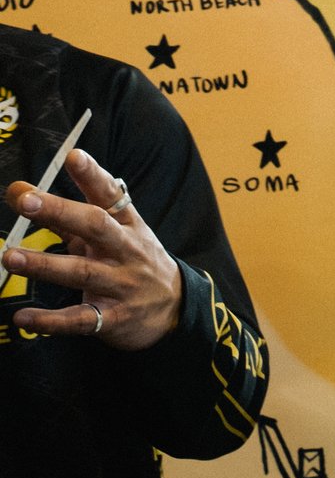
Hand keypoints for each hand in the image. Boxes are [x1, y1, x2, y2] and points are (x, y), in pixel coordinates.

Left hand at [4, 149, 185, 348]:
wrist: (175, 309)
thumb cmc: (132, 263)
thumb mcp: (113, 235)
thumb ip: (66, 216)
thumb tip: (20, 192)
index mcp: (127, 226)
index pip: (111, 195)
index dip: (93, 176)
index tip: (73, 156)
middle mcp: (127, 251)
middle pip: (97, 227)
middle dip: (61, 212)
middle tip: (27, 201)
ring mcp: (122, 285)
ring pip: (83, 272)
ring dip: (45, 264)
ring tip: (10, 256)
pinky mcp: (114, 318)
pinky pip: (81, 319)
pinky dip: (51, 320)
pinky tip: (23, 317)